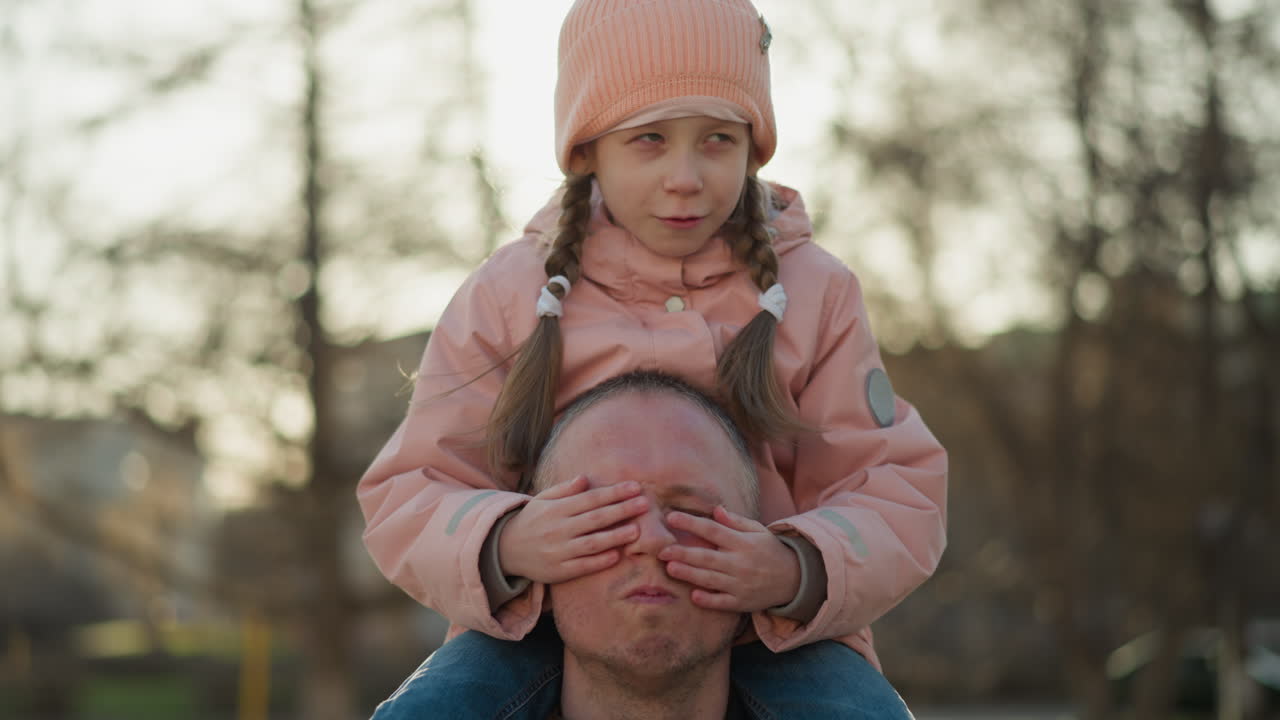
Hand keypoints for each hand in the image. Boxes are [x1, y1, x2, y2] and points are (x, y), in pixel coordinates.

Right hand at [498, 475, 648, 584]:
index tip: (636, 487)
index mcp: (556, 509)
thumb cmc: (532, 520)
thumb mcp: (543, 500)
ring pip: (591, 543)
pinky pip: (582, 566)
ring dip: (615, 537)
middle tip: (645, 504)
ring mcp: (558, 551)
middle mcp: (558, 529)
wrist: (505, 549)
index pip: (590, 498)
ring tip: (636, 530)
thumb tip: (586, 478)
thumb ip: (565, 490)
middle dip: (622, 510)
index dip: (614, 492)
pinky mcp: (558, 571)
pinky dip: (599, 561)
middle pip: (595, 518)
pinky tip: (616, 555)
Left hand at [658, 506, 800, 612]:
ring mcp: (741, 584)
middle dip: (683, 553)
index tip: (671, 517)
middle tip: (662, 550)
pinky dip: (709, 599)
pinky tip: (693, 595)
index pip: (713, 530)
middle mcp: (740, 563)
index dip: (691, 523)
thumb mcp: (758, 531)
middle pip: (707, 557)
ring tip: (670, 568)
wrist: (795, 579)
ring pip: (711, 579)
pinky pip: (723, 603)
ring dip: (689, 574)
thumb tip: (715, 509)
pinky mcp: (742, 603)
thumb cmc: (770, 550)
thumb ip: (735, 522)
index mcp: (742, 542)